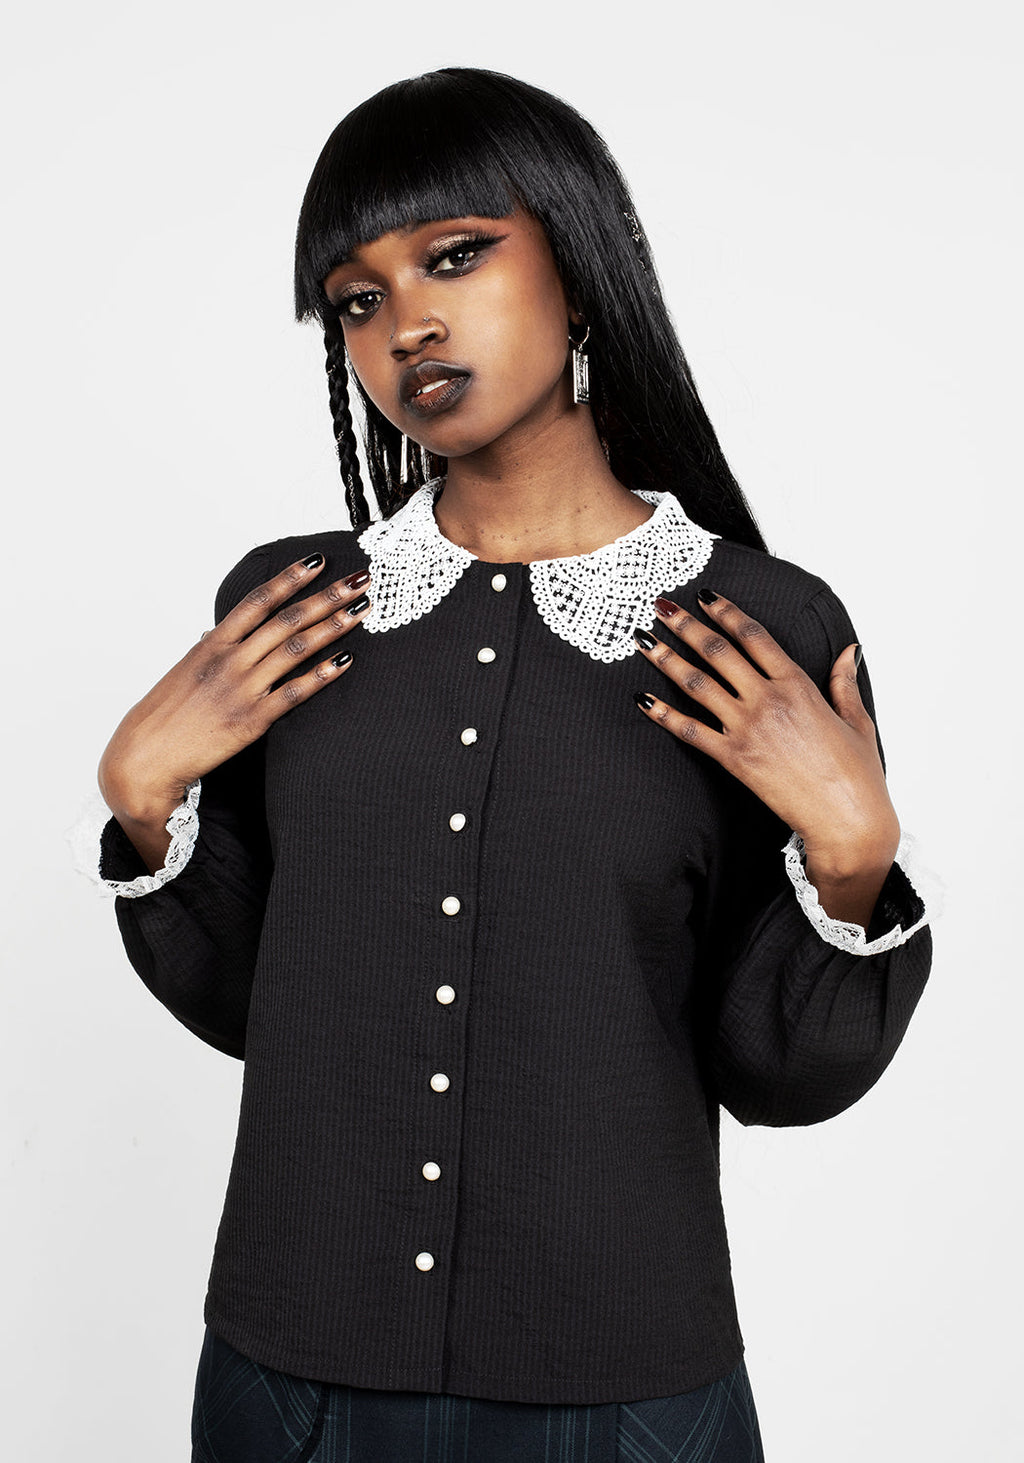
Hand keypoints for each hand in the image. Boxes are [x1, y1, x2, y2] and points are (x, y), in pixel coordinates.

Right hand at [98, 556, 370, 869]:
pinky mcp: (252, 720)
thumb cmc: (166, 715)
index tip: (318, 561)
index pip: (258, 600)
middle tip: (359, 580)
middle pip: (287, 619)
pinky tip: (345, 660)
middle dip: (327, 596)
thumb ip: (210, 649)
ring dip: (333, 626)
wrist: (145, 758)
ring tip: (361, 610)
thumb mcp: (186, 671)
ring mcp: (242, 688)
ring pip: (295, 649)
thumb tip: (219, 630)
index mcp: (213, 644)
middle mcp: (230, 660)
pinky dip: (322, 675)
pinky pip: (294, 692)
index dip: (290, 578)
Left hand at [632, 590, 900, 925]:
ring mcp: (748, 728)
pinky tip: (642, 700)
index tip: (706, 596)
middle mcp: (768, 700)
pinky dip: (663, 714)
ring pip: (697, 684)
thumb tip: (849, 650)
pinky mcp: (734, 758)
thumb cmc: (856, 775)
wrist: (846, 820)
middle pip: (718, 651)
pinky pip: (690, 730)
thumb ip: (844, 682)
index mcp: (799, 685)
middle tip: (662, 605)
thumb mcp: (857, 720)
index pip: (754, 636)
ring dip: (666, 658)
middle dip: (686, 625)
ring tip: (642, 639)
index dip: (727, 611)